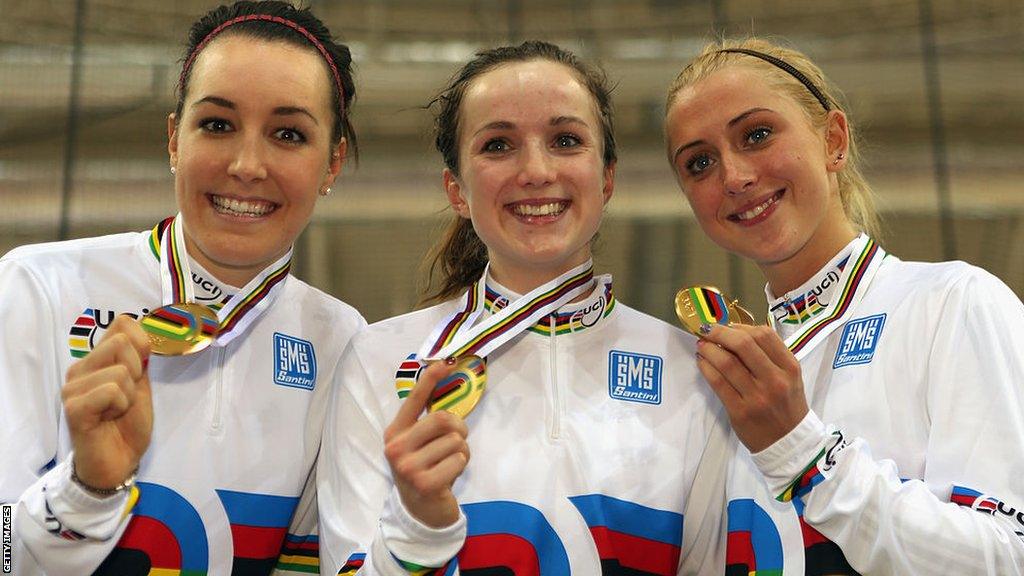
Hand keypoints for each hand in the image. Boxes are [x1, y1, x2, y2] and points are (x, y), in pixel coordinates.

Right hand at [63, 315, 152, 489]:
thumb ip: (140, 358)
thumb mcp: (142, 385)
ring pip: (120, 370)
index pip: (123, 323)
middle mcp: (80, 368)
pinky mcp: (73, 407)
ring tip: (116, 411)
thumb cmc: (128, 424)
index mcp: (97, 359)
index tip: (139, 372)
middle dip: (137, 371)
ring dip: (129, 394)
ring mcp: (73, 387)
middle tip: (127, 396)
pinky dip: (120, 406)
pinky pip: (111, 390)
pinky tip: (108, 418)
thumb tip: (142, 331)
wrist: (119, 461)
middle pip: (122, 341)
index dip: (142, 345)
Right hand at [383, 361, 469, 527]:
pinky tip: (450, 475)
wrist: (421, 510)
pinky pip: (459, 459)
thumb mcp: (418, 444)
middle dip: (459, 427)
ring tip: (449, 462)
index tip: (445, 362)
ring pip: (455, 441)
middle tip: (458, 439)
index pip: (414, 399)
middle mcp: (396, 448)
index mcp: (394, 432)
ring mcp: (409, 467)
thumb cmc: (424, 469)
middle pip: (442, 419)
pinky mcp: (426, 483)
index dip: (430, 379)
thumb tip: (445, 382)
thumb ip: (426, 421)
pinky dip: (462, 464)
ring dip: (462, 450)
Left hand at [696, 324, 807, 452]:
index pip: (764, 335)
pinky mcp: (739, 411)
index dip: (741, 326)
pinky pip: (717, 383)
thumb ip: (769, 356)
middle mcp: (775, 380)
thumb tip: (735, 332)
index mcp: (790, 368)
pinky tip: (702, 362)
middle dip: (720, 332)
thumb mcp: (790, 378)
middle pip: (743, 344)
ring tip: (702, 345)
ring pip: (726, 362)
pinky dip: (706, 367)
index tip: (728, 326)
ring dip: (708, 349)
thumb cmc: (787, 406)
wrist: (789, 443)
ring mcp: (757, 397)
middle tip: (707, 330)